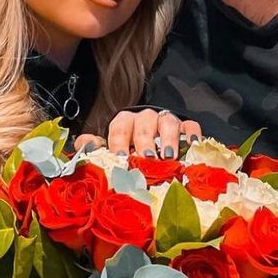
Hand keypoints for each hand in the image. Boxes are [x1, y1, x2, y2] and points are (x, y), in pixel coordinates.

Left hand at [72, 108, 203, 157]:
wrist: (152, 148)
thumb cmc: (128, 152)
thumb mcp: (109, 150)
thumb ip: (94, 148)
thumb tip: (85, 145)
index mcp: (124, 122)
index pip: (119, 126)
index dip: (119, 141)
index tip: (122, 158)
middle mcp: (145, 118)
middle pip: (144, 123)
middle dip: (144, 141)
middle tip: (146, 159)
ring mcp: (166, 121)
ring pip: (167, 122)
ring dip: (168, 139)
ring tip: (168, 157)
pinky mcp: (186, 127)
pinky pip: (190, 126)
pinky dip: (192, 134)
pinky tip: (192, 145)